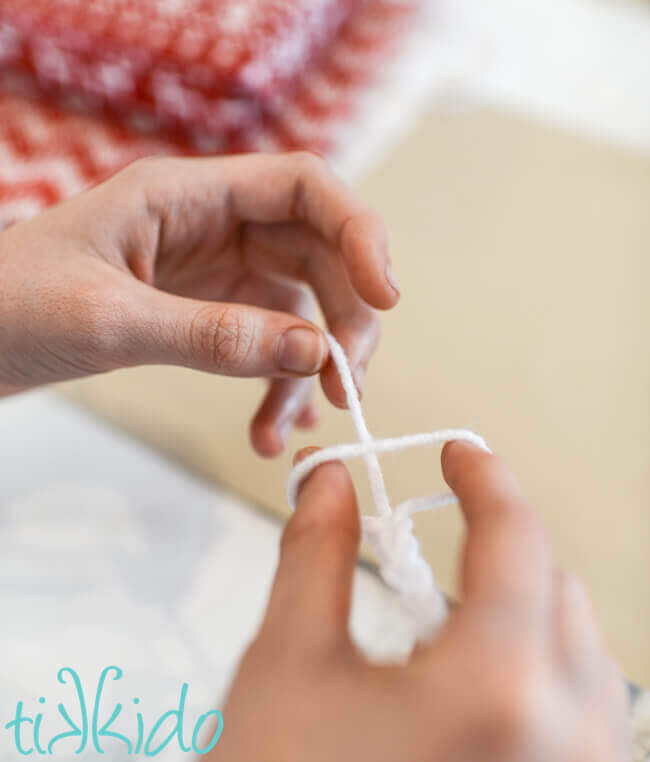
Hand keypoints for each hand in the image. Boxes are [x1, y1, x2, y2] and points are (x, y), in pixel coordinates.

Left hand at [0, 153, 397, 454]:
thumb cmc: (11, 308)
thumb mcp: (109, 319)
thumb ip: (212, 334)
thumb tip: (312, 354)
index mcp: (188, 194)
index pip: (304, 187)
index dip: (359, 232)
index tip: (386, 297)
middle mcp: (212, 224)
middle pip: (317, 253)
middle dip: (343, 319)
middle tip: (346, 386)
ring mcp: (213, 271)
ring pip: (298, 308)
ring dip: (310, 368)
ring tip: (293, 429)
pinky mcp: (204, 312)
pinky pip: (264, 344)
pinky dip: (276, 388)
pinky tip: (269, 430)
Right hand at [210, 442, 628, 761]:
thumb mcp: (287, 663)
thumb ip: (313, 552)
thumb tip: (329, 481)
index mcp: (497, 690)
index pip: (513, 536)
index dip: (481, 477)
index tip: (457, 450)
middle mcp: (568, 739)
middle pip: (554, 586)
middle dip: (495, 546)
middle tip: (430, 539)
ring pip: (579, 648)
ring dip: (520, 606)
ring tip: (442, 623)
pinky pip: (588, 708)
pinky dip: (538, 667)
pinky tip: (477, 687)